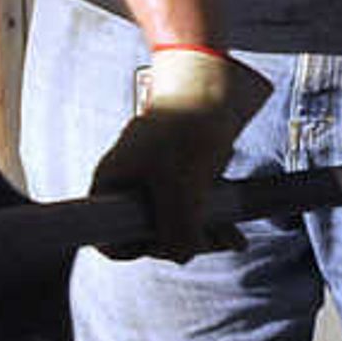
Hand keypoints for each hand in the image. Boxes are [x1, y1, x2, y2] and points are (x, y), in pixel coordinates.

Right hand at [87, 48, 271, 259]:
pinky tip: (233, 231)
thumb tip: (183, 255)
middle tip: (211, 240)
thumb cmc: (188, 128)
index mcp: (112, 184)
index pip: (108, 240)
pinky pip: (188, 208)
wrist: (211, 85)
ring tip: (230, 237)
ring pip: (172, 224)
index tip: (165, 244)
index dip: (137, 250)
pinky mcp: (178, 175)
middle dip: (180, 242)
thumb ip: (179, 232)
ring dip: (201, 234)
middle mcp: (128, 185)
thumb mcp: (183, 189)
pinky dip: (209, 219)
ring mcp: (153, 181)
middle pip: (146, 235)